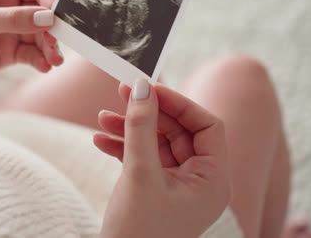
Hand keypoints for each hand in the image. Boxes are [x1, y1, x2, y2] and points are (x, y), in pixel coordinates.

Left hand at [0, 0, 62, 92]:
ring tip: (53, 60)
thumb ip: (12, 19)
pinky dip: (41, 60)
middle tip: (55, 42)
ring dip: (50, 47)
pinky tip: (44, 67)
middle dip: (52, 27)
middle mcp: (11, 7)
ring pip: (42, 35)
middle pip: (43, 12)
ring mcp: (13, 30)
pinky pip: (33, 54)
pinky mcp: (12, 52)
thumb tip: (46, 17)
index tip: (54, 13)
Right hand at [94, 79, 230, 237]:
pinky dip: (122, 146)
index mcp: (212, 179)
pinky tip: (99, 140)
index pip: (206, 125)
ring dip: (130, 128)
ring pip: (156, 142)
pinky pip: (142, 157)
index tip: (149, 88)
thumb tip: (141, 88)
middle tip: (121, 90)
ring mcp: (176, 184)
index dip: (179, 103)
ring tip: (102, 116)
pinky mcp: (154, 188)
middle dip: (149, 112)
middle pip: (178, 130)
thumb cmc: (138, 233)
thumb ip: (141, 127)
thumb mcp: (139, 174)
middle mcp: (198, 180)